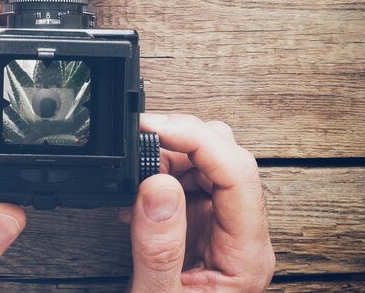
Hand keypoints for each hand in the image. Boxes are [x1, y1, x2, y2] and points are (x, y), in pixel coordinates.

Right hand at [120, 114, 274, 291]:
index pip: (237, 173)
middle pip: (227, 157)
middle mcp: (240, 232)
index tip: (155, 127)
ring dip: (168, 154)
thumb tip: (157, 183)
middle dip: (181, 139)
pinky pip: (188, 177)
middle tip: (140, 140)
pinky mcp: (201, 221)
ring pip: (207, 160)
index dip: (197, 139)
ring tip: (135, 172)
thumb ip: (158, 246)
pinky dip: (159, 170)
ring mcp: (222, 224)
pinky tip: (138, 190)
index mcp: (246, 254)